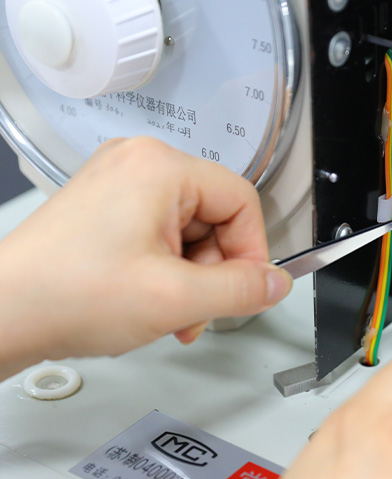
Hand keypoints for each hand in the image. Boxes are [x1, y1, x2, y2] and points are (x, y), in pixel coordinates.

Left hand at [0, 137, 291, 379]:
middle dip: (214, 272)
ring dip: (191, 277)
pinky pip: (162, 234)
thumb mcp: (175, 299)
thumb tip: (276, 284)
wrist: (1, 314)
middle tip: (198, 309)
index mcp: (160, 168)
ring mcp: (120, 184)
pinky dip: (166, 270)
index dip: (252, 251)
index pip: (242, 200)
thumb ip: (240, 291)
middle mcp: (140, 164)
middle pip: (216, 217)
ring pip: (190, 230)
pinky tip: (150, 300)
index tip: (247, 289)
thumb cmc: (64, 294)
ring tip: (168, 312)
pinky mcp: (107, 207)